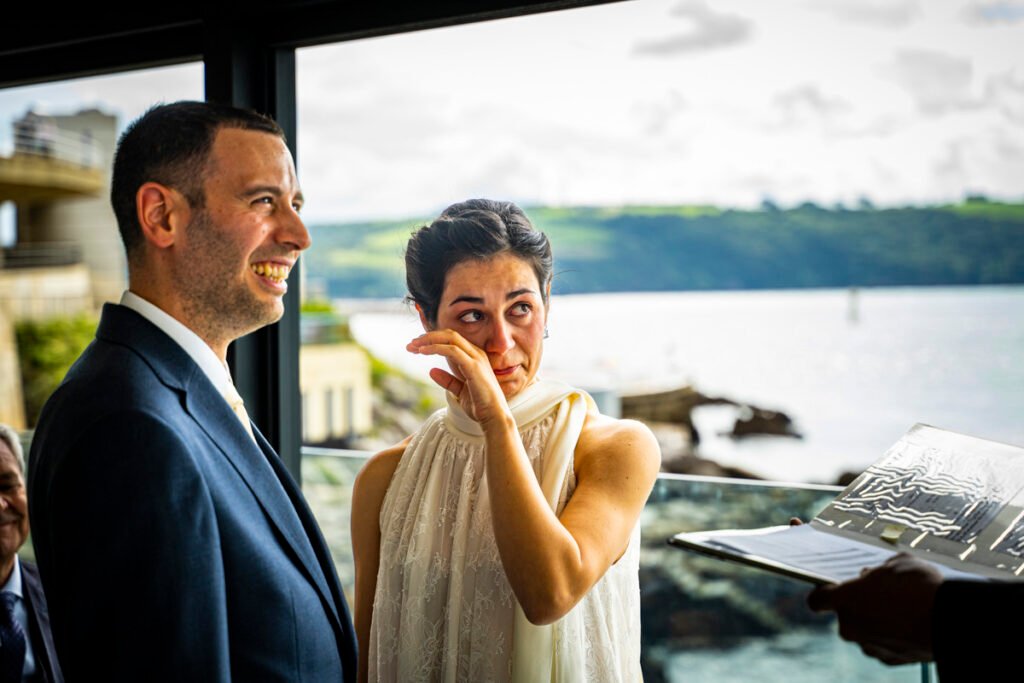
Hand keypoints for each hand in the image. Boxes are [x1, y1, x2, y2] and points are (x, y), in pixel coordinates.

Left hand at [407, 329, 510, 426]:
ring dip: (429, 340)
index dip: (433, 340)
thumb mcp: (460, 391)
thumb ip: (448, 380)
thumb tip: (431, 371)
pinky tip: (423, 352)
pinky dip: (436, 348)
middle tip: (411, 344)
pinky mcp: (473, 366)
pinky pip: (452, 350)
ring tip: (413, 346)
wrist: (494, 416)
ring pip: (450, 338)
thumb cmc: (480, 405)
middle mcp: (476, 353)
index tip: (416, 347)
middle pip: (449, 334)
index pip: (452, 340)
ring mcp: (476, 358)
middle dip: (428, 337)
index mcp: (474, 357)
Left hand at [808, 553, 941, 664]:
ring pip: (864, 630)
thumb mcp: (897, 563)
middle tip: (879, 593)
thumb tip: (873, 576)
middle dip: (858, 604)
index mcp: (845, 599)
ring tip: (901, 608)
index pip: (818, 599)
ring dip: (875, 621)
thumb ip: (877, 570)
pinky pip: (882, 644)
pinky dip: (891, 636)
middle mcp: (851, 626)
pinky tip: (908, 624)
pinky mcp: (888, 659)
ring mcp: (869, 645)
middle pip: (845, 614)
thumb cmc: (921, 587)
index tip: (833, 588)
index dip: (825, 593)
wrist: (953, 622)